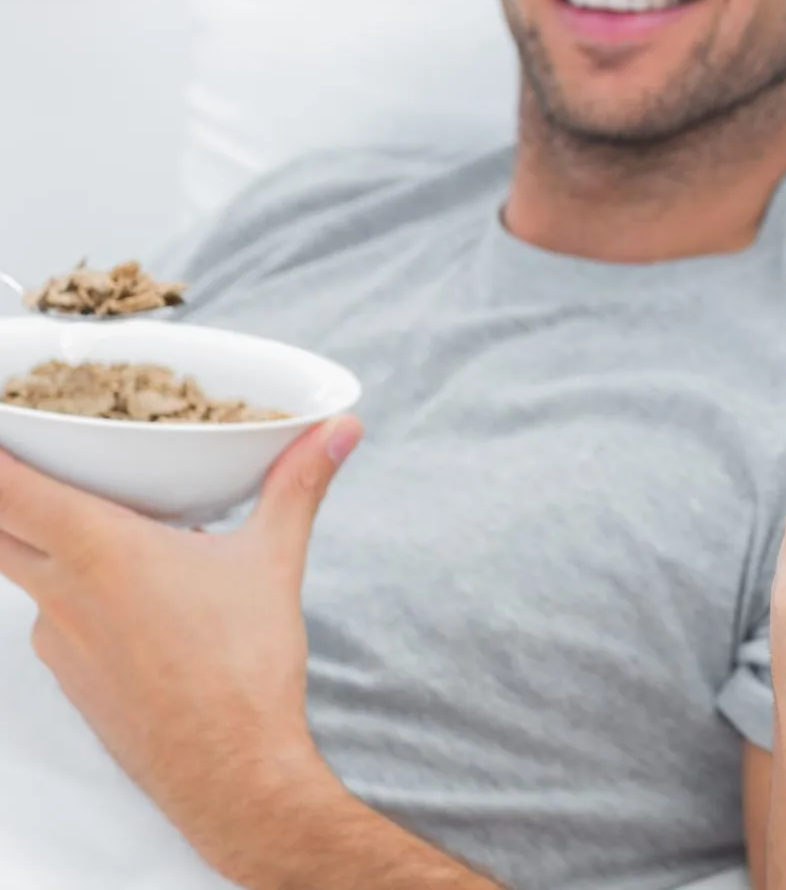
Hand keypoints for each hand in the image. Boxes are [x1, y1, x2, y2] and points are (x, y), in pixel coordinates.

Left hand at [0, 417, 362, 869]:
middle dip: (10, 495)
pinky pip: (53, 620)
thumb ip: (299, 485)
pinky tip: (134, 603)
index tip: (7, 427)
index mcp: (98, 548)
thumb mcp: (274, 559)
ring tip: (107, 535)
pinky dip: (76, 598)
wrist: (227, 769)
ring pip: (25, 575)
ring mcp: (55, 640)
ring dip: (46, 547)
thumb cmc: (243, 665)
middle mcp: (60, 591)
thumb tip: (340, 429)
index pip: (5, 486)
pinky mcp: (68, 678)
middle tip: (41, 469)